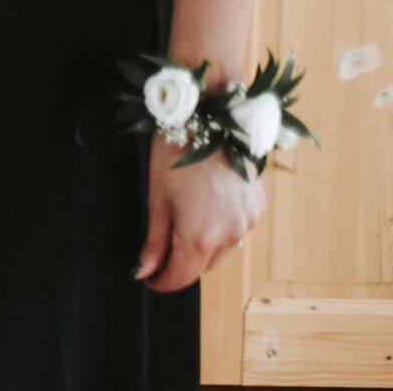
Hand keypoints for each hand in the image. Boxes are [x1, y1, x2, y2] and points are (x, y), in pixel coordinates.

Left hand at [136, 133, 264, 292]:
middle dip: (180, 264)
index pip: (181, 277)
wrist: (211, 119)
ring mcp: (248, 223)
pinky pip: (237, 231)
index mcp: (200, 236)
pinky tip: (207, 209)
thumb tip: (144, 271)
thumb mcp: (156, 197)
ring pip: (222, 252)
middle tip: (160, 252)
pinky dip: (221, 229)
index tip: (151, 279)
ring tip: (183, 222)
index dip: (163, 282)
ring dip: (202, 247)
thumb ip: (153, 240)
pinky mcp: (257, 210)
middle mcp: (230, 235)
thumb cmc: (175, 153)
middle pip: (202, 267)